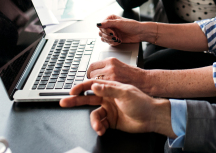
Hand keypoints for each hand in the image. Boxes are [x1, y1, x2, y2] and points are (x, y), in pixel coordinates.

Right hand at [59, 80, 175, 137]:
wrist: (151, 117)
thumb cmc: (142, 101)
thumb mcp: (125, 92)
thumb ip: (109, 89)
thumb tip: (94, 85)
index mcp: (111, 88)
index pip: (92, 85)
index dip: (81, 87)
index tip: (72, 91)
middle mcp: (108, 98)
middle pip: (88, 99)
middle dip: (75, 101)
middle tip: (64, 102)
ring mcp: (109, 110)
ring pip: (94, 114)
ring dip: (94, 121)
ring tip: (99, 127)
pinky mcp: (111, 121)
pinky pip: (100, 124)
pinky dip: (100, 127)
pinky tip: (103, 129)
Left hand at [87, 58, 148, 92]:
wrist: (145, 81)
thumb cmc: (134, 75)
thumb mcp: (120, 66)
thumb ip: (109, 68)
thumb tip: (98, 72)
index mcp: (111, 61)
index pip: (93, 65)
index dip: (90, 72)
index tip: (89, 76)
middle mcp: (110, 67)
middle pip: (91, 73)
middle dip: (91, 79)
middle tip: (92, 84)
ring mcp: (111, 76)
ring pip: (94, 81)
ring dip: (94, 85)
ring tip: (97, 88)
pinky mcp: (114, 85)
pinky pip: (101, 88)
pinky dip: (100, 90)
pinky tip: (102, 92)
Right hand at [97, 15, 154, 45]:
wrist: (140, 33)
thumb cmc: (133, 26)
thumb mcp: (119, 23)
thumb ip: (108, 23)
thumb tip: (98, 24)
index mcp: (110, 19)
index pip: (101, 26)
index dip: (106, 30)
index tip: (113, 32)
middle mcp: (110, 25)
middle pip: (101, 33)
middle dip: (108, 36)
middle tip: (116, 36)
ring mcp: (112, 32)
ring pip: (104, 38)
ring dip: (111, 40)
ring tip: (118, 38)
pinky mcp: (114, 38)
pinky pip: (108, 42)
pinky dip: (113, 43)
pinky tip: (119, 41)